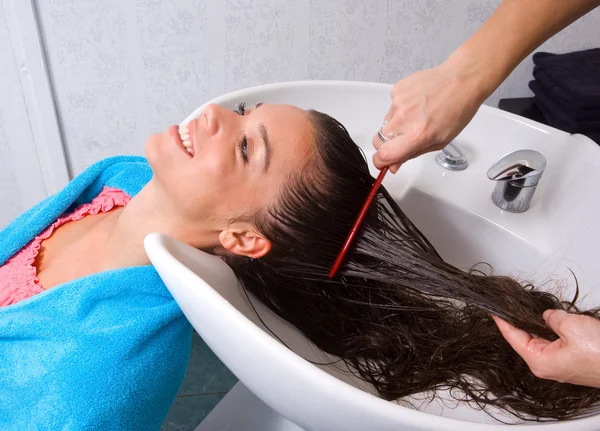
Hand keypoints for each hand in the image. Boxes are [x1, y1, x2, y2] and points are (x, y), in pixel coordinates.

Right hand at [373, 58, 485, 172]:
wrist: (461, 80)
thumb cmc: (457, 110)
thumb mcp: (439, 142)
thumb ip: (412, 154)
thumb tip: (393, 165)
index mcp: (416, 135)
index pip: (383, 155)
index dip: (380, 162)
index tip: (382, 163)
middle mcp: (403, 119)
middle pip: (379, 140)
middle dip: (388, 144)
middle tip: (406, 138)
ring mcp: (398, 102)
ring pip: (385, 123)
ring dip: (396, 125)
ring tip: (417, 116)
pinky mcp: (396, 90)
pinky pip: (391, 107)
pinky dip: (400, 109)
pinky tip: (416, 104)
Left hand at [492, 310, 599, 387]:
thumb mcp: (572, 326)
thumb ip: (552, 317)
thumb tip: (546, 315)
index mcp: (539, 361)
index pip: (512, 336)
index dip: (501, 320)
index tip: (491, 309)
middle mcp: (545, 366)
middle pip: (523, 337)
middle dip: (517, 320)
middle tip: (508, 303)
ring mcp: (557, 365)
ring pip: (538, 339)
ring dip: (535, 324)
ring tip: (528, 308)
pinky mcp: (569, 361)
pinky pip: (552, 342)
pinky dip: (548, 330)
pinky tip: (549, 319)